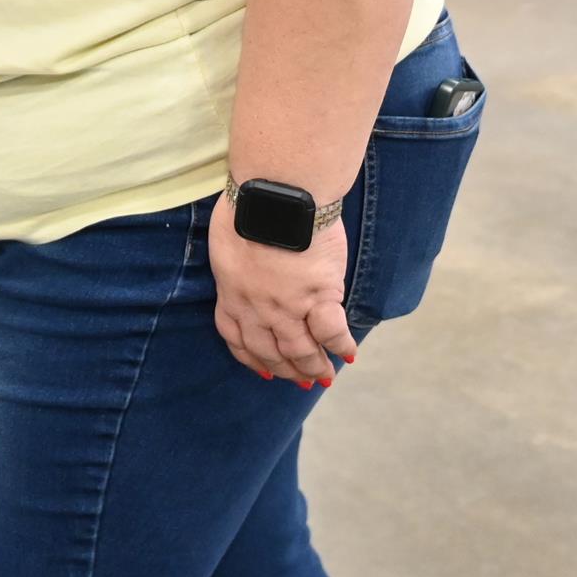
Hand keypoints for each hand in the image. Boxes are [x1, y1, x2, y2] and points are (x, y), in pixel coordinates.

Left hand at [210, 198, 357, 388]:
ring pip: (300, 350)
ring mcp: (288, 306)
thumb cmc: (248, 204)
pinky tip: (350, 354)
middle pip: (269, 351)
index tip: (262, 370)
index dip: (251, 358)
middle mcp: (257, 308)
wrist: (275, 194)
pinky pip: (332, 332)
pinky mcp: (319, 296)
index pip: (236, 337)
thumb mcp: (226, 237)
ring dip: (314, 367)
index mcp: (231, 292)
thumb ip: (235, 259)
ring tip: (326, 376)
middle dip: (285, 370)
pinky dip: (342, 346)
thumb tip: (241, 256)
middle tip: (300, 381)